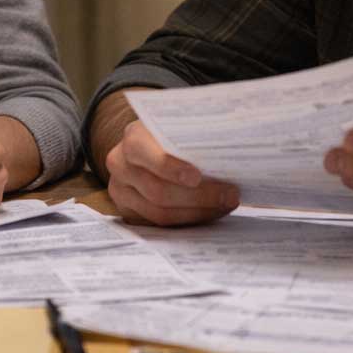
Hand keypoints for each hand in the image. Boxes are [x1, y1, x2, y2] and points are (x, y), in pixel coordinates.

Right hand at [106, 120, 239, 225]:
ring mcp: (120, 191)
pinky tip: (210, 211)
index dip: (172, 168)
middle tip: (230, 195)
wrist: (149, 147)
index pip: (149, 156)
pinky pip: (159, 225)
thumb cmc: (172, 135)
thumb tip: (232, 145)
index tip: (198, 177)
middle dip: (199, 197)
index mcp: (133, 139)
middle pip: (158, 191)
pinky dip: (189, 220)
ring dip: (198, 212)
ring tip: (225, 204)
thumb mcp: (179, 127)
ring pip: (160, 213)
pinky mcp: (127, 212)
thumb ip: (195, 135)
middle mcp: (120, 165)